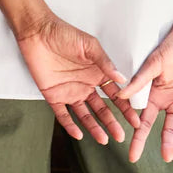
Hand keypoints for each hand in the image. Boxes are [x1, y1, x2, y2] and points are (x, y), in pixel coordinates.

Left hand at [15, 14, 141, 143]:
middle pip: (102, 109)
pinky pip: (63, 115)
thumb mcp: (89, 45)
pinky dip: (70, 125)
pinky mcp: (53, 96)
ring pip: (85, 115)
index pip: (114, 94)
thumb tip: (122, 78)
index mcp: (96, 73)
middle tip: (122, 136)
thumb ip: (104, 62)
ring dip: (94, 127)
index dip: (125, 107)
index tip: (135, 120)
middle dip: (112, 123)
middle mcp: (85, 85)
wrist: (38, 32)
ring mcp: (70, 91)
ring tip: (104, 140)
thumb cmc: (63, 33)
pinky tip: (78, 134)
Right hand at [115, 23, 172, 163]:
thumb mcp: (154, 63)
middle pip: (168, 130)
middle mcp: (172, 103)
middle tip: (166, 157)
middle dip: (167, 144)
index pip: (145, 122)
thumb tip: (121, 94)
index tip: (132, 156)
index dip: (139, 139)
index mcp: (157, 96)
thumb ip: (140, 80)